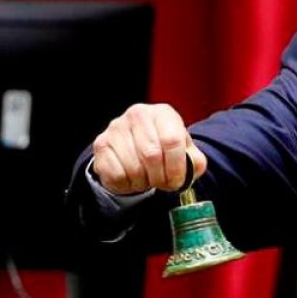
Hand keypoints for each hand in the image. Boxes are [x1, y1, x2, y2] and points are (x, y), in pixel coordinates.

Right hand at [91, 103, 205, 194]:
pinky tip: (133, 178)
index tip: (177, 181)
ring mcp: (116, 128)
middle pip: (152, 155)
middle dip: (161, 177)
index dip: (176, 167)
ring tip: (148, 179)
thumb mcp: (186, 151)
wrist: (136, 147)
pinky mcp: (101, 144)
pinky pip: (116, 174)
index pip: (172, 140)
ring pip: (133, 167)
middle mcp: (138, 115)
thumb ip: (195, 160)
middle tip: (163, 184)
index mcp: (163, 113)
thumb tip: (192, 168)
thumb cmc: (165, 149)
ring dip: (144, 182)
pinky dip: (128, 184)